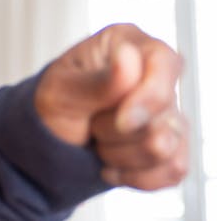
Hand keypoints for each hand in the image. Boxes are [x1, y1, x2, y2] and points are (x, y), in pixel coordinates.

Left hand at [35, 23, 186, 189]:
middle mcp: (156, 73)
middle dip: (116, 132)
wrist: (47, 140)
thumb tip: (129, 56)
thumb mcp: (59, 92)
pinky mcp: (174, 144)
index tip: (122, 122)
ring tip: (98, 140)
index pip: (165, 64)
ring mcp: (169, 110)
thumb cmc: (50, 105)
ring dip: (120, 154)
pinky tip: (111, 166)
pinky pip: (172, 170)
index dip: (149, 98)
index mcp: (129, 44)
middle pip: (164, 117)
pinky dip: (135, 176)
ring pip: (166, 148)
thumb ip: (97, 82)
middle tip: (90, 123)